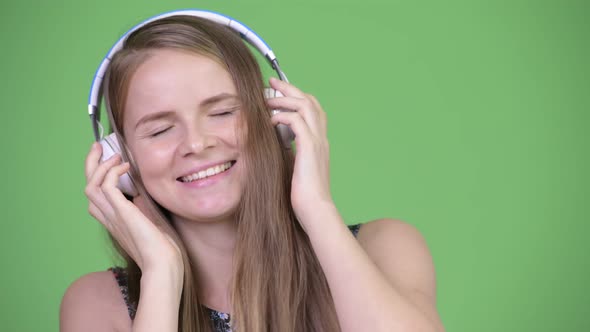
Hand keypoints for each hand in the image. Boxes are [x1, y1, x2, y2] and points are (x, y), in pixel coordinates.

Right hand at [84, 143, 182, 274]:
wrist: (163, 262)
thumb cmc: (161, 246)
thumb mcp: (149, 219)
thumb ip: (142, 206)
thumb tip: (141, 191)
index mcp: (114, 219)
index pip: (95, 195)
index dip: (97, 175)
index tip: (108, 158)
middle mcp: (108, 217)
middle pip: (88, 186)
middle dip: (91, 164)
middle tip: (98, 145)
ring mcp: (113, 215)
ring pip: (90, 186)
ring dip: (100, 166)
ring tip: (115, 154)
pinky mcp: (121, 212)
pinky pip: (105, 186)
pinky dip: (112, 172)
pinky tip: (126, 167)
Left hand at [266, 78, 334, 229]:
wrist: (315, 210)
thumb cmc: (303, 196)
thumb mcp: (295, 168)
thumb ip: (290, 153)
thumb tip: (274, 144)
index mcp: (319, 142)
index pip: (313, 109)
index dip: (297, 97)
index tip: (278, 92)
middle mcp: (321, 138)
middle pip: (310, 101)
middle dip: (290, 88)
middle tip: (271, 82)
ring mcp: (317, 142)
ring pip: (305, 106)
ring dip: (285, 98)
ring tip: (267, 98)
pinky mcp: (309, 148)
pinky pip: (297, 121)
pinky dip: (282, 115)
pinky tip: (270, 119)